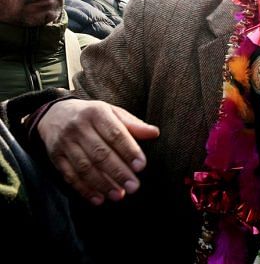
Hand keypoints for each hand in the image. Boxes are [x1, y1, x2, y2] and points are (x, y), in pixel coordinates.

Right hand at [37, 99, 159, 204]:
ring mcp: (65, 143)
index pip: (115, 134)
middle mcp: (79, 127)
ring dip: (102, 184)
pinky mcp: (55, 157)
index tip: (141, 166)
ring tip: (119, 195)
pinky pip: (69, 176)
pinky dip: (84, 189)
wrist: (55, 113)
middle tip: (133, 187)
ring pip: (84, 167)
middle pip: (100, 153)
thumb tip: (154, 133)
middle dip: (118, 172)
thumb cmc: (93, 115)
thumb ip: (133, 125)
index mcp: (97, 113)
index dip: (128, 151)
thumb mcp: (113, 112)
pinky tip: (99, 198)